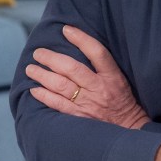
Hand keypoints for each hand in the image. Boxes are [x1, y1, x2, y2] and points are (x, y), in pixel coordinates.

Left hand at [25, 25, 150, 128]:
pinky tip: (34, 89)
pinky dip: (44, 96)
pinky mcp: (80, 118)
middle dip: (51, 58)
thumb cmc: (122, 101)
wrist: (129, 130)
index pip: (97, 52)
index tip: (66, 29)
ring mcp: (88, 104)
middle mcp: (99, 89)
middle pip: (71, 68)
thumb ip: (103, 66)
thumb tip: (80, 46)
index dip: (81, 38)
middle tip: (38, 53)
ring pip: (61, 85)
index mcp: (112, 77)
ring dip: (42, 75)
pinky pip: (58, 104)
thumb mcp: (119, 80)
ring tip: (31, 68)